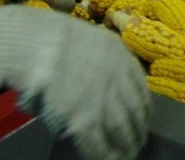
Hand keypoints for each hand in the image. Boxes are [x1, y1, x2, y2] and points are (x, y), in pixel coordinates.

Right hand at [0, 5, 149, 158]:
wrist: (38, 44)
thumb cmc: (55, 36)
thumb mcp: (90, 39)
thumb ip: (101, 60)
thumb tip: (100, 81)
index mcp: (121, 56)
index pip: (140, 87)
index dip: (144, 105)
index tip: (146, 116)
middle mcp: (118, 79)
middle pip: (135, 110)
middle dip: (139, 127)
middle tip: (139, 140)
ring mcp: (103, 100)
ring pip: (122, 128)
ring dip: (127, 144)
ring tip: (129, 154)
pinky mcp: (85, 119)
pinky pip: (98, 143)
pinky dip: (105, 154)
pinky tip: (110, 159)